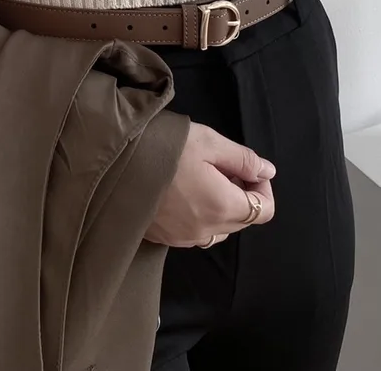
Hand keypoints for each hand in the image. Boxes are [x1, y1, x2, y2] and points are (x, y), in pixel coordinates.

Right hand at [145, 123, 276, 247]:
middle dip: (241, 195)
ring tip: (202, 179)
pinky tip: (182, 191)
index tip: (246, 169)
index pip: (264, 210)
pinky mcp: (164, 238)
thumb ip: (243, 160)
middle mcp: (206, 230)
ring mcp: (183, 238)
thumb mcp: (210, 143)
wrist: (114, 162)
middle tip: (222, 168)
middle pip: (243, 220)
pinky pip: (194, 232)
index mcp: (222, 207)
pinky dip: (199, 215)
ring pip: (219, 229)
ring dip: (220, 207)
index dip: (262, 188)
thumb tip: (267, 172)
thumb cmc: (165, 148)